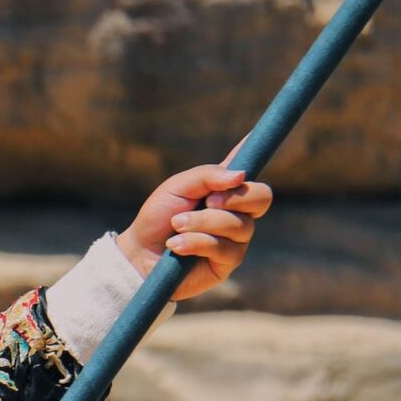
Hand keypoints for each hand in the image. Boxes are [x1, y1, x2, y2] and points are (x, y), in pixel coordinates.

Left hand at [118, 163, 274, 299]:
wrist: (138, 254)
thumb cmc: (158, 218)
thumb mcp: (176, 188)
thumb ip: (207, 176)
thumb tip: (241, 176)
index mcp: (226, 189)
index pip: (251, 169)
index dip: (259, 152)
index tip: (254, 138)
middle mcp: (238, 212)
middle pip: (262, 197)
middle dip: (233, 198)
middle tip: (208, 202)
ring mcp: (236, 238)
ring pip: (238, 225)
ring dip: (202, 223)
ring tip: (177, 227)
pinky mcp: (228, 262)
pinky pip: (224, 248)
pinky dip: (197, 242)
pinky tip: (176, 246)